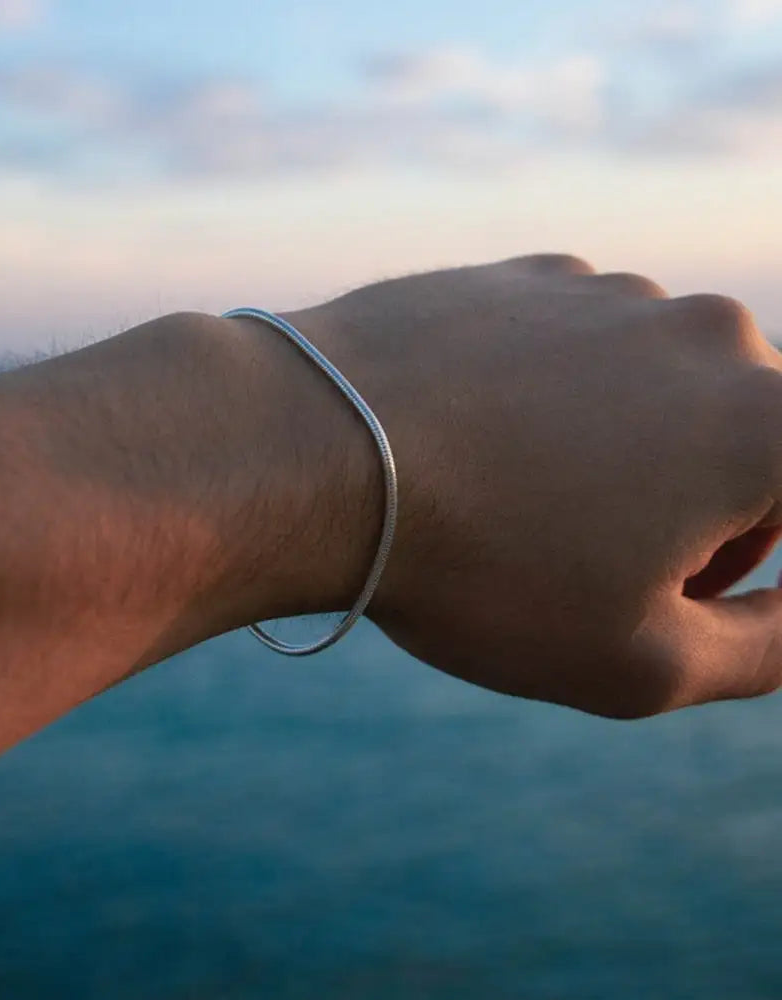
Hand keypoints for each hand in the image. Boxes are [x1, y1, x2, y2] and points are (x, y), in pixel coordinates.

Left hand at [285, 254, 781, 717]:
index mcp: (764, 424)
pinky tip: (476, 443)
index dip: (750, 556)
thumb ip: (770, 645)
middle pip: (739, 440)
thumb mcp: (643, 664)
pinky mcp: (527, 275)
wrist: (321, 452)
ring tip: (520, 504)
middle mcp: (706, 333)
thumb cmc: (483, 570)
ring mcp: (609, 291)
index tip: (676, 584)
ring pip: (653, 388)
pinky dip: (550, 399)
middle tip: (594, 565)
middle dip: (695, 510)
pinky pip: (571, 349)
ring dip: (619, 450)